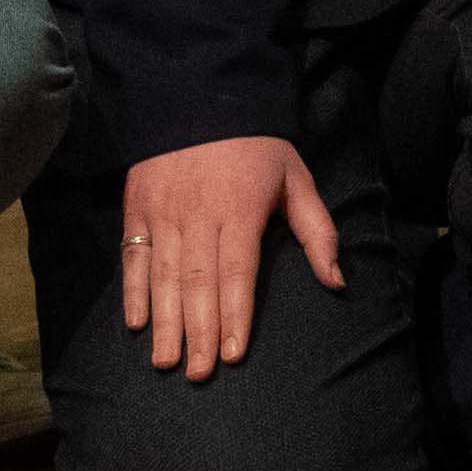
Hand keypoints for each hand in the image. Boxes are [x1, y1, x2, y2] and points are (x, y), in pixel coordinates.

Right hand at [118, 134, 340, 379]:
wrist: (200, 96)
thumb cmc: (258, 148)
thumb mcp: (298, 179)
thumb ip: (317, 231)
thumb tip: (337, 281)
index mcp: (240, 210)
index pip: (238, 272)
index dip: (235, 314)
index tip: (235, 354)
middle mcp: (198, 215)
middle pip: (198, 283)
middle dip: (199, 332)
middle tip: (199, 374)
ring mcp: (163, 213)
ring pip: (164, 277)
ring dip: (165, 322)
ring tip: (166, 362)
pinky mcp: (137, 209)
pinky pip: (134, 258)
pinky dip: (134, 292)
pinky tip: (137, 324)